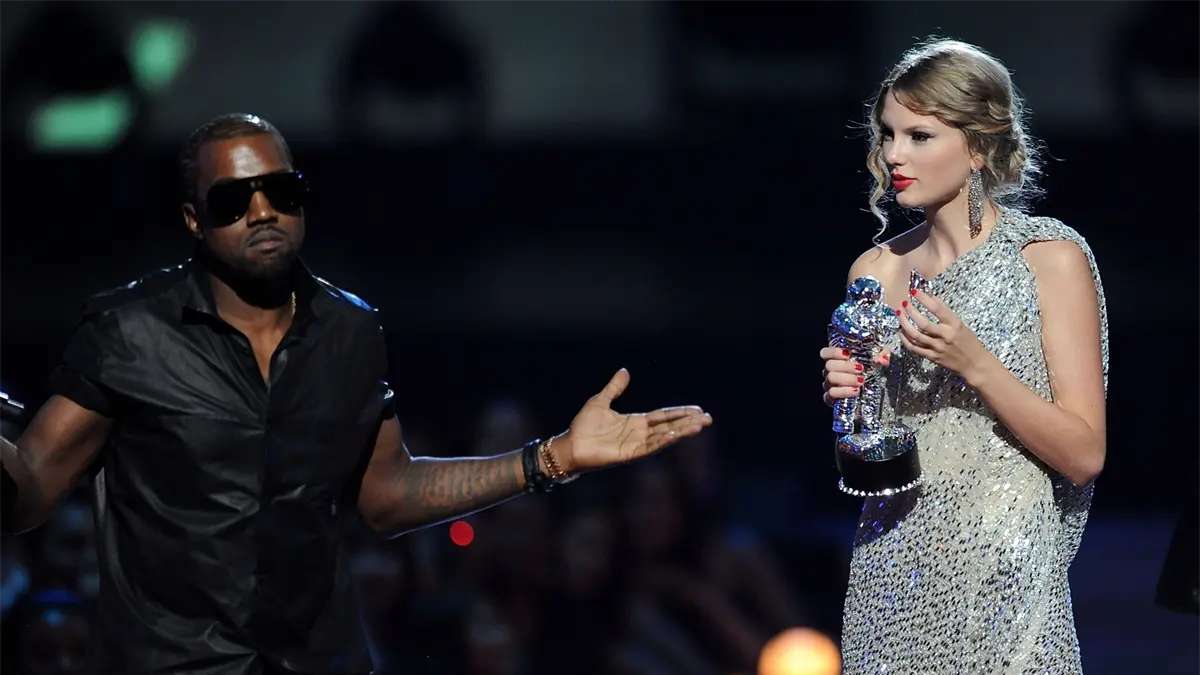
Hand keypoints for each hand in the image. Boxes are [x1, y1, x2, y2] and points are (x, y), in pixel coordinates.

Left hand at [556, 369, 711, 474]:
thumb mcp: (601, 401)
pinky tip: (675, 434)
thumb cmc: (583, 426)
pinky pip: (650, 447)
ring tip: (700, 425)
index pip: (664, 416)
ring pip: (664, 437)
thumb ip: (614, 388)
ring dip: (682, 431)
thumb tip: (624, 371)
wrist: (569, 445)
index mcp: (636, 422)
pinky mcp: (629, 454)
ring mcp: (636, 445)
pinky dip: (663, 440)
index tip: (699, 410)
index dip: (681, 413)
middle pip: (669, 426)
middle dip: (688, 422)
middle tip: (708, 419)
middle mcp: (639, 434)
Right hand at [819, 347, 887, 406]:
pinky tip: (855, 390)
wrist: (873, 394)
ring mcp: (829, 385)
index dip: (833, 352)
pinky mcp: (831, 398)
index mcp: (837, 360)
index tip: (847, 354)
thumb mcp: (878, 360)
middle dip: (845, 366)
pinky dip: (843, 392)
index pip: (825, 353)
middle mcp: (830, 371)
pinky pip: (831, 394)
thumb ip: (882, 355)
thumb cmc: (871, 373)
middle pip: (829, 365)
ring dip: (846, 379)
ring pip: (830, 378)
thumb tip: (882, 359)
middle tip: (860, 368)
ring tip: (861, 381)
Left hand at [899, 290, 990, 380]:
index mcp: (954, 325)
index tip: (914, 291)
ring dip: (904, 324)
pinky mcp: (932, 357)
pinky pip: (914, 348)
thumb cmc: (969, 342)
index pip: (937, 309)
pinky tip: (901, 331)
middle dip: (911, 311)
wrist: (974, 364)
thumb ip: (945, 312)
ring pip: (916, 335)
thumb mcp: (960, 324)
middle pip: (923, 323)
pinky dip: (905, 339)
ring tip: (899, 314)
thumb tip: (931, 297)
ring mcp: (937, 347)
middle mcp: (945, 336)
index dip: (924, 299)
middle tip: (904, 303)